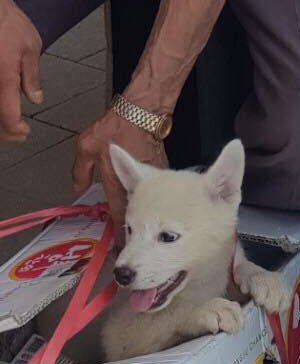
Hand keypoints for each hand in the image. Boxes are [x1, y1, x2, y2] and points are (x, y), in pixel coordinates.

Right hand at [0, 0, 42, 140]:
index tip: (25, 131)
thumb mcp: (29, 47)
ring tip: (9, 126)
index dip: (17, 131)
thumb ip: (31, 77)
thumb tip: (35, 99)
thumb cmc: (6, 21)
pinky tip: (2, 109)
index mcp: (4, 80)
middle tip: (18, 134)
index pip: (9, 118)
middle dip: (6, 133)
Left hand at [72, 107, 167, 244]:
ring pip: (145, 208)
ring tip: (142, 233)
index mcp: (114, 186)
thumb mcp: (86, 147)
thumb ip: (80, 171)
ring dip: (144, 219)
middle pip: (134, 219)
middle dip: (133, 235)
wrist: (143, 114)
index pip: (116, 220)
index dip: (119, 237)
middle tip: (131, 249)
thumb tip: (77, 186)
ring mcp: (149, 183)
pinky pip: (153, 195)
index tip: (120, 250)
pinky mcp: (158, 175)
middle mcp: (133, 189)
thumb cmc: (117, 127)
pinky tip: (149, 207)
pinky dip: (150, 202)